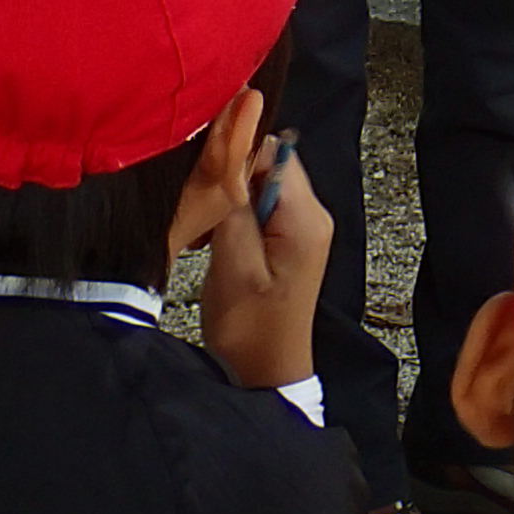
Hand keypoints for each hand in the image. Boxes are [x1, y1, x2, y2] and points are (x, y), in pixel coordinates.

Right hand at [199, 130, 328, 394]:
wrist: (264, 370)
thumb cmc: (250, 326)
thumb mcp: (233, 260)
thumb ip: (234, 201)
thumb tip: (231, 143)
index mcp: (305, 216)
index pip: (271, 150)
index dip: (233, 155)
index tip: (202, 181)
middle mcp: (312, 214)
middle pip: (266, 163)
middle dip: (227, 179)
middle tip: (203, 217)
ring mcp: (302, 226)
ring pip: (258, 183)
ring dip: (226, 200)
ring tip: (207, 235)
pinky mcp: (287, 238)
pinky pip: (259, 205)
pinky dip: (232, 216)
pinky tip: (214, 241)